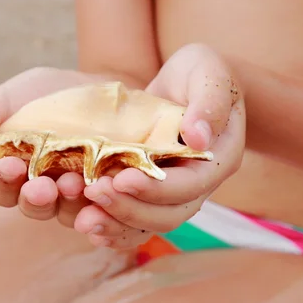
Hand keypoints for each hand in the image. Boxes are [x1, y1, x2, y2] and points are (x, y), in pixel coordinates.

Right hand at [0, 67, 97, 222]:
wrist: (107, 85)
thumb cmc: (52, 93)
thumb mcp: (12, 97)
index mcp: (17, 172)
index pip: (1, 189)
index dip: (2, 182)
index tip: (9, 165)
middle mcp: (46, 190)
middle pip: (34, 208)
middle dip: (35, 199)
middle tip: (42, 185)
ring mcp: (81, 194)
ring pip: (71, 214)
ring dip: (70, 203)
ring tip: (75, 182)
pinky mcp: (114, 194)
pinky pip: (109, 213)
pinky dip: (106, 208)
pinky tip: (107, 192)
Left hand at [73, 44, 245, 248]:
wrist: (188, 84)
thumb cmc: (200, 73)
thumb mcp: (209, 73)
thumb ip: (209, 102)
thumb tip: (198, 138)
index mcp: (219, 159)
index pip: (190, 186)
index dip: (157, 187)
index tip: (121, 178)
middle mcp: (199, 184)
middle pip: (168, 214)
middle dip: (129, 208)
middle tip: (93, 193)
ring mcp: (175, 192)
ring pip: (149, 223)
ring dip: (116, 224)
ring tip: (84, 220)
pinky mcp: (152, 192)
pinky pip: (136, 222)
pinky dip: (114, 230)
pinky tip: (90, 227)